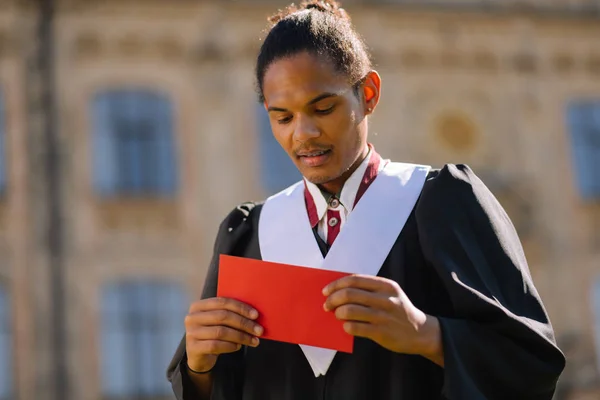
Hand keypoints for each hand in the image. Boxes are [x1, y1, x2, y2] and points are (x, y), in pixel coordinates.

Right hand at [184, 297, 263, 372]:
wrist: (198, 356)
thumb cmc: (212, 334)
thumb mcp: (218, 321)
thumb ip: (230, 314)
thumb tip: (254, 315)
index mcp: (198, 306)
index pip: (222, 302)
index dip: (240, 307)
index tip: (256, 315)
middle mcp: (192, 317)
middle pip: (223, 316)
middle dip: (244, 323)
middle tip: (259, 330)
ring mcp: (191, 333)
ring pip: (221, 332)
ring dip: (241, 336)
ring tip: (253, 340)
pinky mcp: (193, 348)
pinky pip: (216, 345)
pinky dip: (231, 346)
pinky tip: (238, 346)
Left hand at [323, 275, 442, 365]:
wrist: (420, 331)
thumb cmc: (398, 310)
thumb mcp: (390, 293)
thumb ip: (369, 289)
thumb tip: (340, 290)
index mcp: (386, 286)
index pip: (354, 280)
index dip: (336, 284)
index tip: (326, 291)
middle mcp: (385, 299)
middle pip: (349, 294)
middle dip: (333, 299)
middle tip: (327, 305)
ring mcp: (383, 316)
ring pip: (350, 310)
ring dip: (338, 313)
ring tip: (338, 315)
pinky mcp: (381, 332)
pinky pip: (355, 327)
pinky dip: (346, 326)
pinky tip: (347, 326)